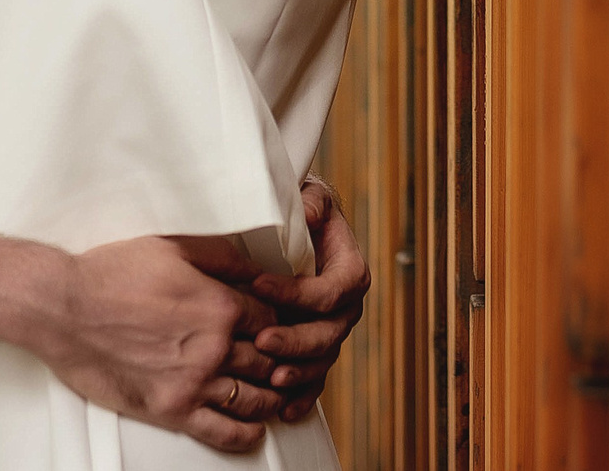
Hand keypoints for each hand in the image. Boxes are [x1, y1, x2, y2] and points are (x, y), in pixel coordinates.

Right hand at [18, 235, 281, 451]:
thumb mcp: (176, 246)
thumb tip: (261, 268)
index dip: (283, 323)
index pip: (276, 320)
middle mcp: (216, 348)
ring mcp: (195, 383)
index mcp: (222, 306)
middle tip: (289, 364)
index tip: (281, 327)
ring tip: (277, 394)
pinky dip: (246, 434)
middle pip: (272, 362)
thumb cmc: (115, 272)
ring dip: (274, 398)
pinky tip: (253, 428)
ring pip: (257, 400)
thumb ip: (225, 257)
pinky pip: (223, 433)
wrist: (65, 308)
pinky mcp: (172, 410)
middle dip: (283, 362)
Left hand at [243, 177, 368, 421]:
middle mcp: (347, 308)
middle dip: (295, 340)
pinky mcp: (316, 353)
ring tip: (271, 377)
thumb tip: (308, 213)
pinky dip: (302, 398)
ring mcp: (332, 333)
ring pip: (322, 361)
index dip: (296, 292)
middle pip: (328, 333)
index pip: (330, 289)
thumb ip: (313, 203)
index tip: (259, 284)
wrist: (300, 230)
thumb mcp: (311, 197)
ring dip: (298, 372)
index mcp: (350, 272)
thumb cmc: (302, 212)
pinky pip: (315, 381)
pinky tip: (284, 411)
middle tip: (261, 340)